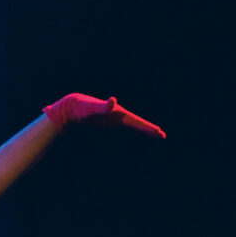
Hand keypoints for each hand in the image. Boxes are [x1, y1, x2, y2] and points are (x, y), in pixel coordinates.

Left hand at [42, 93, 164, 138]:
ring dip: (143, 128)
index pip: (136, 121)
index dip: (147, 127)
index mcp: (118, 112)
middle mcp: (118, 113)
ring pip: (132, 123)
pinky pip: (124, 125)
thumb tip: (113, 101)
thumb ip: (103, 106)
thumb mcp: (93, 108)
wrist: (73, 106)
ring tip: (155, 133)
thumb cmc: (83, 108)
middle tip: (162, 135)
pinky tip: (135, 128)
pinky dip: (132, 127)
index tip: (158, 132)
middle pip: (137, 122)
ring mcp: (114, 116)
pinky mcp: (108, 119)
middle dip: (149, 129)